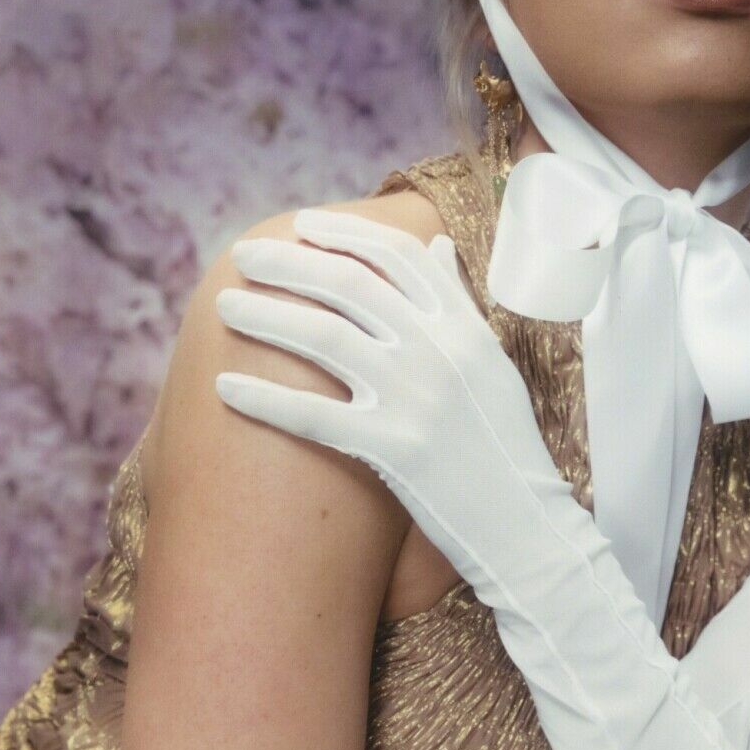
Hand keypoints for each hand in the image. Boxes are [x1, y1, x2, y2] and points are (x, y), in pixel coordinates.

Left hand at [213, 206, 572, 610]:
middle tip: (241, 255)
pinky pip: (313, 415)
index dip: (343, 233)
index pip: (396, 256)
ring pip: (323, 337)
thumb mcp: (493, 362)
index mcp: (463, 326)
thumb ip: (460, 303)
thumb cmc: (506, 445)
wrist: (526, 525)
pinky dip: (263, 398)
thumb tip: (438, 246)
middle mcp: (439, 351)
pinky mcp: (394, 448)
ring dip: (265, 315)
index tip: (300, 224)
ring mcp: (415, 398)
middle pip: (347, 284)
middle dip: (286, 262)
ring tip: (223, 306)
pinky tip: (223, 387)